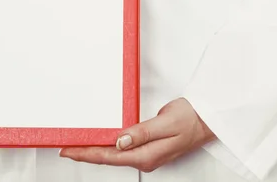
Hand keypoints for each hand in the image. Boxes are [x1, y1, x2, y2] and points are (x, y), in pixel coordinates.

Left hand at [59, 98, 215, 172]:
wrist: (210, 119)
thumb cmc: (191, 118)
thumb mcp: (166, 122)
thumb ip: (142, 132)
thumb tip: (119, 141)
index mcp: (147, 154)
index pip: (109, 156)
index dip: (86, 153)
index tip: (68, 150)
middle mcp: (146, 158)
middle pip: (108, 158)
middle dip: (86, 154)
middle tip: (66, 148)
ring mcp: (148, 154)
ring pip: (115, 155)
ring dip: (96, 150)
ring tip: (78, 145)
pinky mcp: (150, 148)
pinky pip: (124, 150)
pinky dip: (109, 146)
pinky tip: (103, 142)